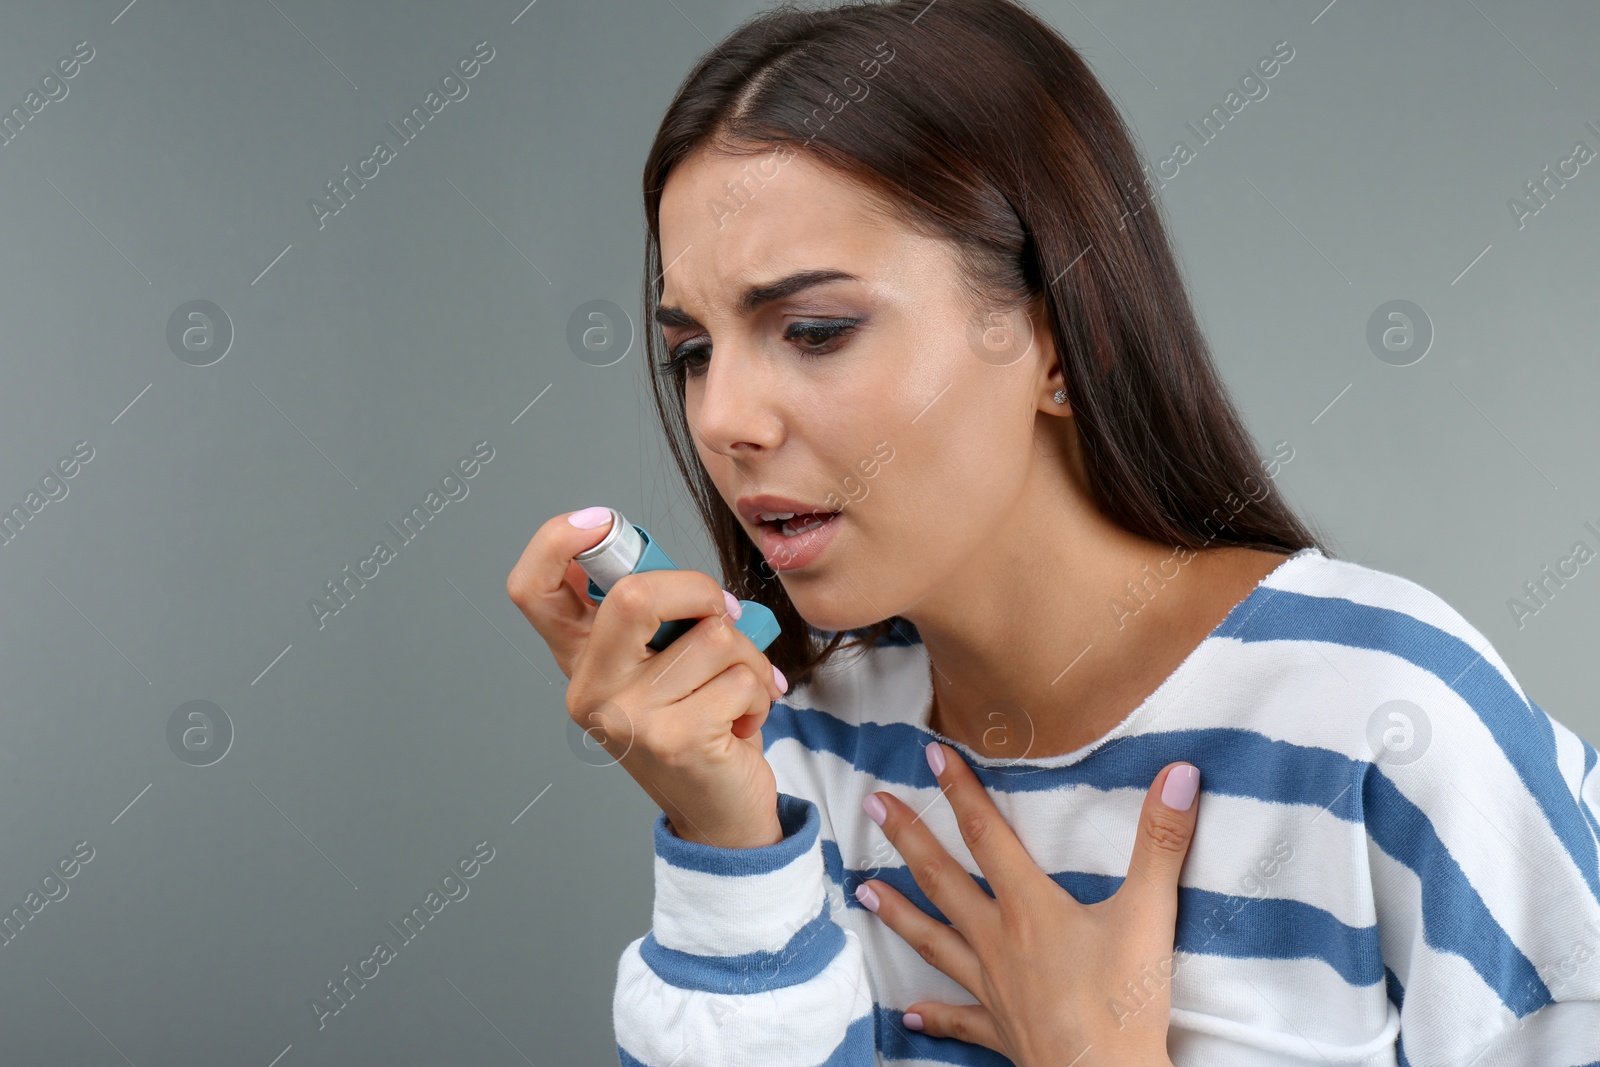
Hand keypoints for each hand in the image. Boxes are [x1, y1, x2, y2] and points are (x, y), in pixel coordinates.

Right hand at [505, 509, 786, 849]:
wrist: (719, 813)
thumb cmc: (697, 722)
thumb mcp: (661, 664)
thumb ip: (656, 616)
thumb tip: (680, 576)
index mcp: (579, 659)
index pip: (532, 589)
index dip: (556, 541)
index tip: (600, 521)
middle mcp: (590, 689)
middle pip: (633, 595)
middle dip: (698, 589)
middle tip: (720, 613)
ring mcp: (628, 718)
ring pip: (711, 635)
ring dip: (747, 655)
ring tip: (736, 688)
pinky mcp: (676, 741)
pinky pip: (740, 676)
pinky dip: (760, 691)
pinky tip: (742, 720)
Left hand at [854, 741, 1197, 1066]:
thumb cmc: (1126, 1004)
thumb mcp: (1150, 914)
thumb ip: (1162, 842)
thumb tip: (1180, 773)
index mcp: (1030, 909)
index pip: (987, 835)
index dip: (961, 791)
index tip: (932, 754)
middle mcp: (1000, 942)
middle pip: (943, 880)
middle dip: (908, 838)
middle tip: (872, 805)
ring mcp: (993, 988)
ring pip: (933, 942)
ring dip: (897, 913)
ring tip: (861, 890)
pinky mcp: (999, 1030)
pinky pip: (959, 1019)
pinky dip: (932, 1015)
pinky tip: (908, 1014)